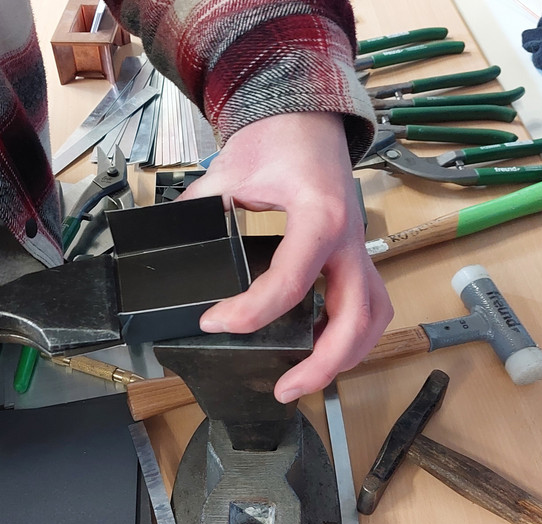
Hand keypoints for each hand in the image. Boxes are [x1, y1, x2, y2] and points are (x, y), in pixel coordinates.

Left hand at [180, 111, 392, 402]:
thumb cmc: (278, 136)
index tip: (214, 320)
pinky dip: (352, 333)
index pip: (292, 280)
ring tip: (306, 377)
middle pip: (357, 316)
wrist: (307, 117)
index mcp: (318, 215)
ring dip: (347, 354)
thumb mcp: (230, 172)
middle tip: (284, 388)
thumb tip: (167, 247)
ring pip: (374, 315)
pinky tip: (320, 344)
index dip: (250, 312)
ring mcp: (357, 248)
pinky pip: (369, 303)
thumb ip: (198, 211)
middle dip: (323, 362)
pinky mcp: (355, 254)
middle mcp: (347, 238)